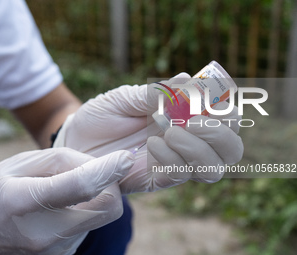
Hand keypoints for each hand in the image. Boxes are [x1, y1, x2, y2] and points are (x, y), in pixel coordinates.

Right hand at [0, 148, 133, 253]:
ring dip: (95, 198)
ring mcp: (53, 252)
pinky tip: (61, 209)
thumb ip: (62, 160)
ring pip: (100, 217)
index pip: (80, 186)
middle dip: (111, 186)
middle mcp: (42, 234)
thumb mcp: (20, 163)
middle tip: (96, 172)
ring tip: (66, 192)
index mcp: (23, 202)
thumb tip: (101, 165)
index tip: (126, 158)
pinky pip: (89, 228)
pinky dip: (85, 212)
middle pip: (106, 208)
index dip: (108, 170)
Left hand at [54, 73, 242, 192]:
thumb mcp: (126, 98)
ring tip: (170, 131)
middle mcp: (185, 143)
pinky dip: (173, 158)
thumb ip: (156, 93)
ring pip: (212, 168)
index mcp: (183, 119)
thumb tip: (189, 78)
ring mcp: (172, 163)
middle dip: (221, 133)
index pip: (225, 119)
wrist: (75, 141)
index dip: (227, 109)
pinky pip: (178, 175)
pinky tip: (152, 144)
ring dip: (199, 148)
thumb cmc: (102, 116)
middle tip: (194, 119)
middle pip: (230, 149)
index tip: (208, 95)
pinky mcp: (154, 180)